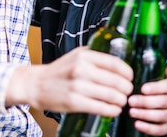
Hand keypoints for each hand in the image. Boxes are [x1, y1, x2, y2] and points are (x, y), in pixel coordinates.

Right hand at [7, 47, 132, 116]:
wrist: (35, 84)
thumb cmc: (59, 70)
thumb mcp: (77, 55)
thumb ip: (96, 57)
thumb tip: (120, 64)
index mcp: (85, 56)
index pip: (115, 63)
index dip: (127, 72)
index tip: (131, 77)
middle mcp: (82, 69)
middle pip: (116, 80)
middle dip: (126, 88)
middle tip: (128, 91)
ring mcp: (77, 86)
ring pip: (110, 95)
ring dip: (121, 100)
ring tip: (122, 101)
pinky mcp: (73, 102)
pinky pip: (99, 107)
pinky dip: (111, 110)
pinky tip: (114, 110)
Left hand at [127, 77, 166, 135]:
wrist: (157, 105)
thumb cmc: (150, 91)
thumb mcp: (151, 80)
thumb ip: (148, 73)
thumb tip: (141, 63)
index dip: (155, 88)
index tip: (142, 89)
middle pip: (163, 101)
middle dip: (145, 102)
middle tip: (131, 101)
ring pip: (162, 115)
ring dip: (145, 114)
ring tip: (132, 112)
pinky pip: (161, 129)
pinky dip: (148, 128)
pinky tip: (137, 124)